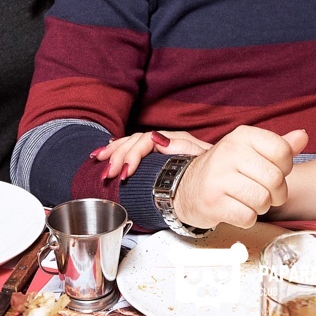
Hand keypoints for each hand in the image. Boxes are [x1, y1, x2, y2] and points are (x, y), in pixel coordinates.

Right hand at [94, 130, 210, 181]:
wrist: (216, 178)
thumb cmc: (208, 168)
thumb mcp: (197, 158)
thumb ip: (180, 146)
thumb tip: (156, 138)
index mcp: (173, 139)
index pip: (145, 140)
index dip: (132, 154)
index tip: (126, 172)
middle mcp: (164, 140)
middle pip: (134, 141)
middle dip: (118, 156)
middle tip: (108, 174)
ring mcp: (157, 146)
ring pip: (129, 143)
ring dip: (113, 152)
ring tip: (98, 160)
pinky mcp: (153, 156)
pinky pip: (130, 148)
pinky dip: (116, 150)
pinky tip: (104, 152)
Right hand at [173, 126, 308, 229]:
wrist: (188, 187)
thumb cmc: (227, 169)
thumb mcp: (252, 151)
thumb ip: (280, 145)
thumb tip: (303, 136)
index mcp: (242, 136)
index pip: (283, 151)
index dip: (285, 168)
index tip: (273, 171)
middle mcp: (229, 152)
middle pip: (275, 179)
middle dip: (276, 194)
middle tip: (265, 193)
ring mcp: (218, 177)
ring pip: (263, 200)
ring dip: (261, 207)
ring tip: (249, 200)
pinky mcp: (212, 202)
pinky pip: (248, 217)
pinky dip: (248, 218)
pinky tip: (237, 209)